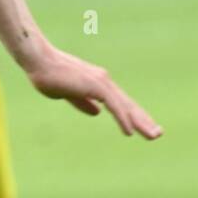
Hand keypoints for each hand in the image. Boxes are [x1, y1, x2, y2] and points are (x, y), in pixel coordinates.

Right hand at [24, 42, 161, 139]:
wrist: (39, 61)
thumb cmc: (49, 75)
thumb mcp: (68, 93)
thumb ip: (83, 102)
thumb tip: (97, 113)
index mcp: (97, 83)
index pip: (119, 102)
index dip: (131, 115)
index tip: (142, 127)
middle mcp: (104, 81)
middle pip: (128, 104)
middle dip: (143, 120)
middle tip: (158, 134)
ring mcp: (101, 83)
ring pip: (125, 106)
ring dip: (140, 121)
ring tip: (153, 135)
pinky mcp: (96, 86)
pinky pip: (114, 106)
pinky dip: (123, 118)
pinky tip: (129, 131)